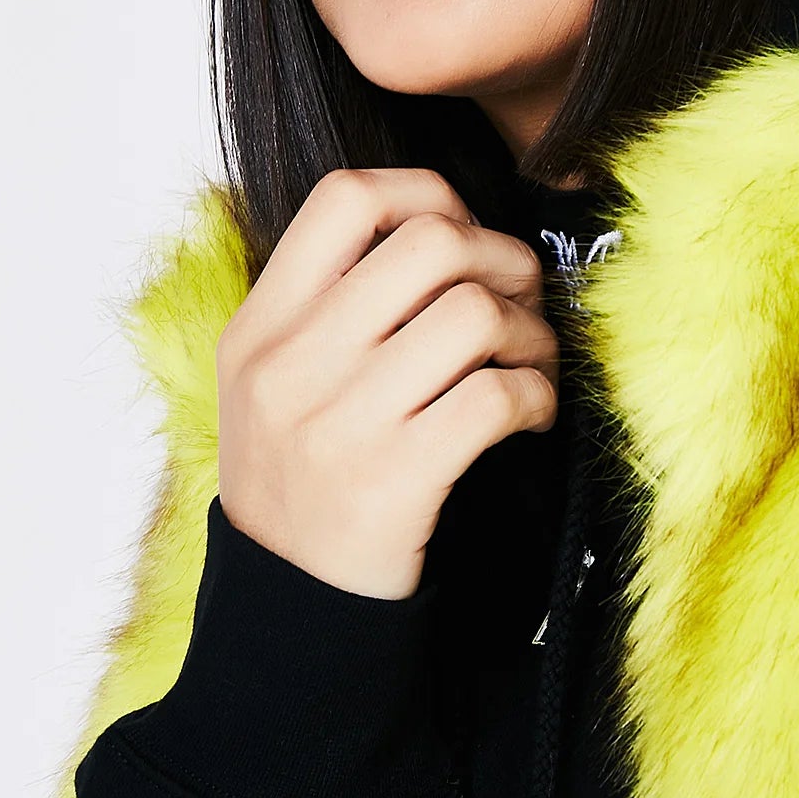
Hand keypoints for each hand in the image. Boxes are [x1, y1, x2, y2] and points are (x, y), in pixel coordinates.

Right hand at [214, 167, 557, 598]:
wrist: (289, 603)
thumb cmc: (302, 472)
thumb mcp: (273, 377)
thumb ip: (332, 300)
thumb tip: (446, 226)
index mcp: (262, 325)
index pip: (345, 198)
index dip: (425, 194)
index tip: (461, 233)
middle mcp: (293, 364)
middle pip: (431, 243)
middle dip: (503, 258)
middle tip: (521, 297)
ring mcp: (341, 423)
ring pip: (475, 315)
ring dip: (531, 332)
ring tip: (531, 361)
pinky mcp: (397, 481)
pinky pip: (497, 399)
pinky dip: (536, 396)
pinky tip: (530, 414)